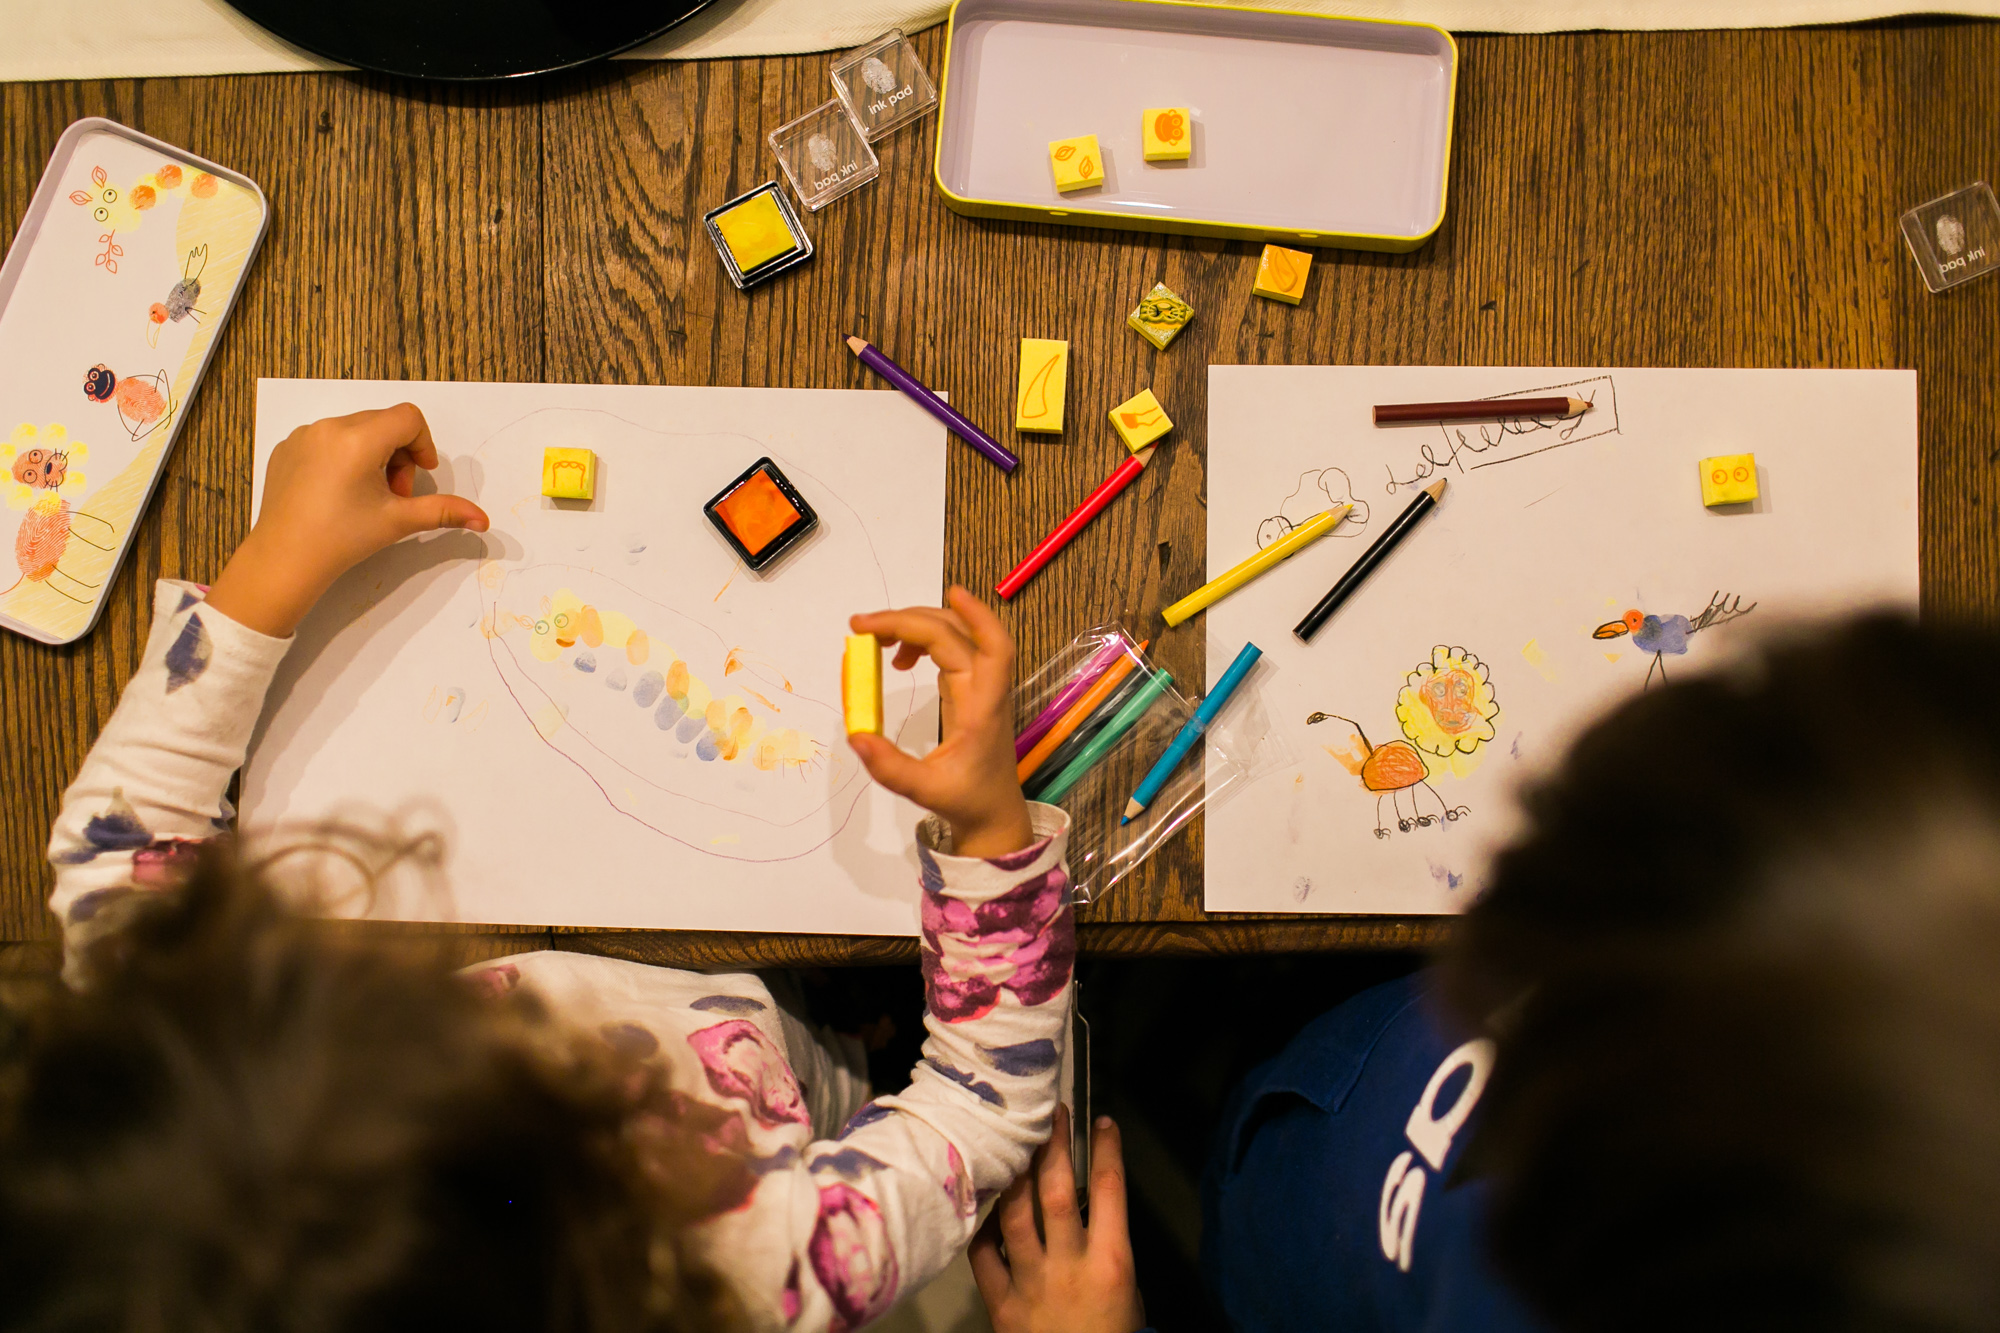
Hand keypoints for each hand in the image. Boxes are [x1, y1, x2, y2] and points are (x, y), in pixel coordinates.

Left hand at [206, 404, 488, 636]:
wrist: (284, 560)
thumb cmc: (341, 539)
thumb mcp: (398, 521)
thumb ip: (443, 511)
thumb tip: (482, 519)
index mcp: (358, 441)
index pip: (408, 418)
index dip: (423, 444)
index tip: (419, 476)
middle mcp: (329, 428)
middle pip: (383, 422)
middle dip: (398, 454)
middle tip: (393, 493)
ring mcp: (304, 436)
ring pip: (355, 429)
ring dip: (371, 455)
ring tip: (366, 495)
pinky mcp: (287, 448)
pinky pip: (326, 439)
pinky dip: (342, 457)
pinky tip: (337, 493)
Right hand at [848, 586, 1032, 858]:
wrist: (993, 813)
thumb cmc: (965, 800)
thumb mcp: (924, 791)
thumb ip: (889, 767)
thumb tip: (856, 735)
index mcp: (982, 708)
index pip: (981, 649)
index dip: (973, 616)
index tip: (949, 592)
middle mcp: (985, 690)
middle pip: (959, 634)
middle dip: (912, 619)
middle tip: (863, 627)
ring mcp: (980, 688)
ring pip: (957, 637)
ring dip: (918, 627)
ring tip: (877, 642)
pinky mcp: (971, 691)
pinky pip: (952, 651)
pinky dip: (924, 644)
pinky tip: (900, 660)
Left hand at [971, 1104, 1145, 1332]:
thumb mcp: (1126, 1289)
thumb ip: (1106, 1245)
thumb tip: (1089, 1203)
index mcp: (1111, 1263)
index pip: (1110, 1190)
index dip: (1106, 1149)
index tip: (1102, 1121)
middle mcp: (1070, 1267)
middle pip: (1057, 1191)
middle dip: (1054, 1146)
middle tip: (1052, 1114)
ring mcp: (1031, 1283)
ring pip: (1015, 1213)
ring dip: (1016, 1173)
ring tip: (1016, 1145)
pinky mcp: (1001, 1303)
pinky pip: (984, 1252)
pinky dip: (985, 1224)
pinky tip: (990, 1205)